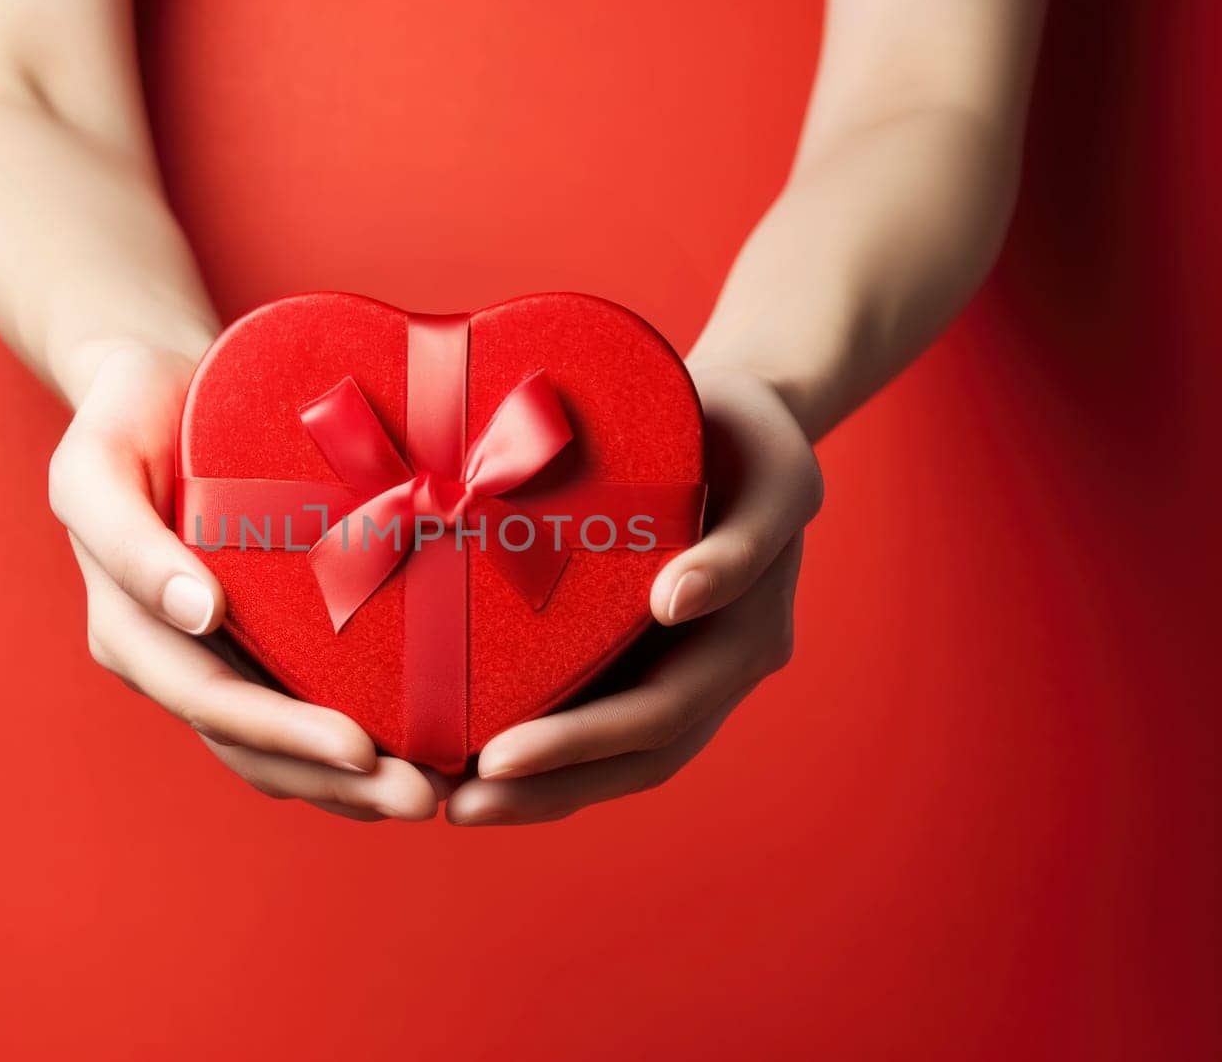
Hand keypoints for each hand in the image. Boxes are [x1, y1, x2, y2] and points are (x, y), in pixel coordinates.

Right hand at [48, 340, 439, 821]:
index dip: (283, 733)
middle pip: (253, 746)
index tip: (361, 748)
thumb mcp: (96, 460)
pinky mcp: (256, 643)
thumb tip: (198, 614)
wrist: (157, 386)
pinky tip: (420, 754)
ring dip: (354, 783)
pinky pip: (301, 709)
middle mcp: (170, 659)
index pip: (209, 699)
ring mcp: (214, 657)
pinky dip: (353, 747)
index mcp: (128, 629)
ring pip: (279, 750)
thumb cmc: (127, 414)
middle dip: (336, 780)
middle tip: (423, 796)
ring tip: (433, 792)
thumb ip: (126, 538)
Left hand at [445, 368, 822, 825]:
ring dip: (536, 787)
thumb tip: (675, 603)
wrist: (734, 418)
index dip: (582, 744)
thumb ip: (741, 542)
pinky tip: (467, 754)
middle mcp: (716, 671)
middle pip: (633, 758)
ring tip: (450, 800)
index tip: (498, 758)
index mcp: (748, 637)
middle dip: (545, 788)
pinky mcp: (637, 653)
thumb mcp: (773, 469)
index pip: (662, 714)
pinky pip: (591, 709)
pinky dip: (540, 743)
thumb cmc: (747, 431)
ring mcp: (678, 668)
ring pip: (613, 754)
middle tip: (456, 805)